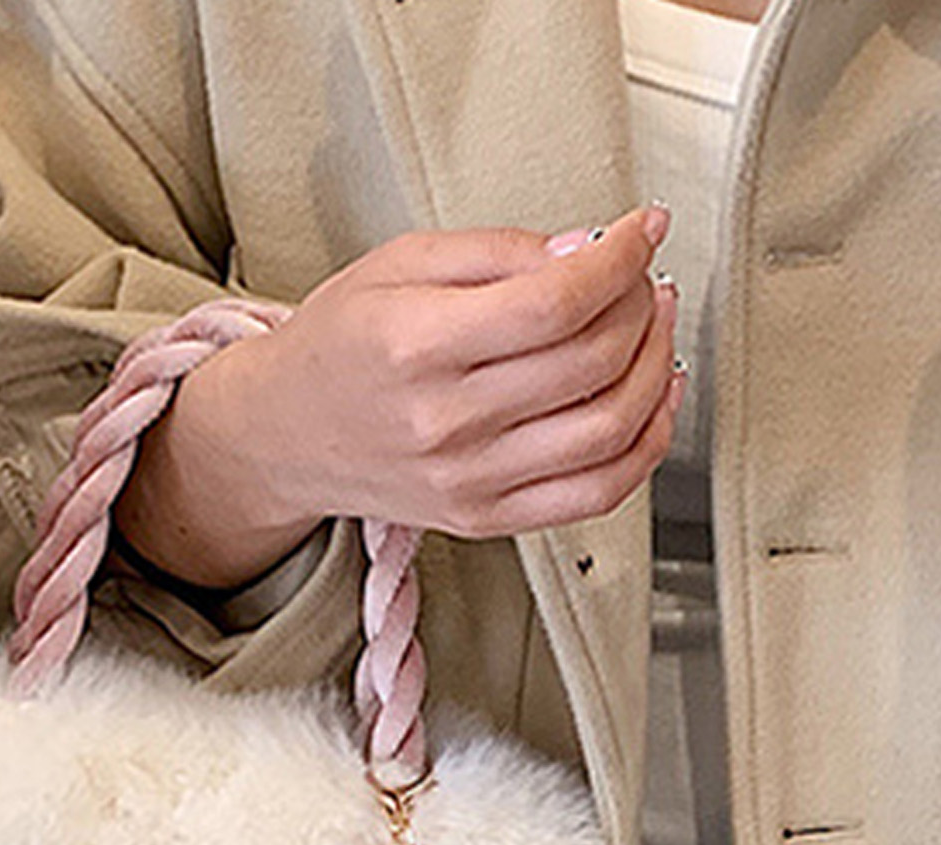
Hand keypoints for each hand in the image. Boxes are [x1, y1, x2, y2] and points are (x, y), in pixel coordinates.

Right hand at [243, 204, 684, 540]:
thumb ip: (497, 251)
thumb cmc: (340, 346)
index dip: (621, 259)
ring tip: (651, 327)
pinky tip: (651, 399)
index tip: (642, 230)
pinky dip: (645, 444)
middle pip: (591, 361)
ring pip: (610, 428)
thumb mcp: (398, 264)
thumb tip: (587, 249)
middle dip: (640, 304)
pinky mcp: (487, 517)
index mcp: (417, 347)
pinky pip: (599, 493)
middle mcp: (445, 423)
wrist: (285, 434)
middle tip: (641, 275)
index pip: (555, 303)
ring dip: (655, 366)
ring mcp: (470, 481)